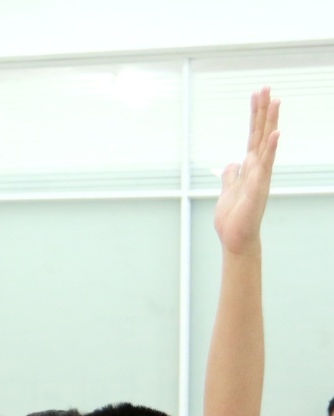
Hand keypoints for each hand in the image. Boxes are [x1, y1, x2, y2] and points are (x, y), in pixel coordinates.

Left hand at [214, 88, 278, 256]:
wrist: (235, 239)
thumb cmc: (233, 218)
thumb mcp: (227, 191)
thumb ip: (231, 176)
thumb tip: (232, 163)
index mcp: (250, 167)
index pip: (253, 135)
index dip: (255, 116)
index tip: (257, 95)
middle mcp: (258, 167)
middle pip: (261, 133)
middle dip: (263, 111)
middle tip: (266, 87)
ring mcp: (260, 176)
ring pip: (266, 144)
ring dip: (270, 122)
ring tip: (276, 101)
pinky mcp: (258, 187)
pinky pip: (266, 165)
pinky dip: (271, 149)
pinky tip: (276, 133)